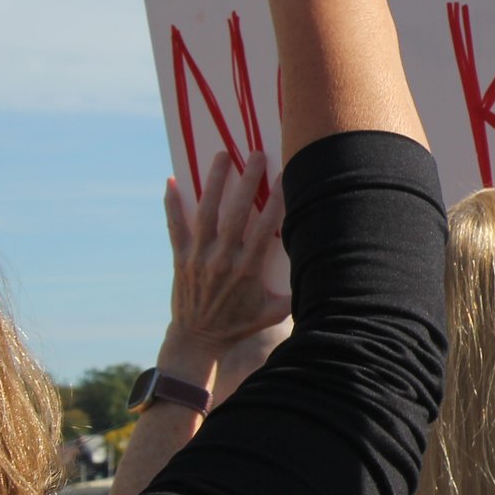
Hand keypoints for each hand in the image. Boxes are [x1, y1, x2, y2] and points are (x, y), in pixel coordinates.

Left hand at [164, 150, 289, 358]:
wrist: (196, 339)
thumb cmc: (239, 325)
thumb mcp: (273, 314)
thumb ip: (295, 295)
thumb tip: (324, 277)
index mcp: (248, 270)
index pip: (266, 227)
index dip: (277, 200)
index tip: (285, 176)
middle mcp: (222, 259)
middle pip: (236, 213)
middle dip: (247, 181)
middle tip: (255, 154)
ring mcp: (198, 257)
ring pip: (206, 213)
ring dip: (214, 183)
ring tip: (221, 156)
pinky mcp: (179, 258)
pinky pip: (174, 227)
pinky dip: (171, 204)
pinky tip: (170, 181)